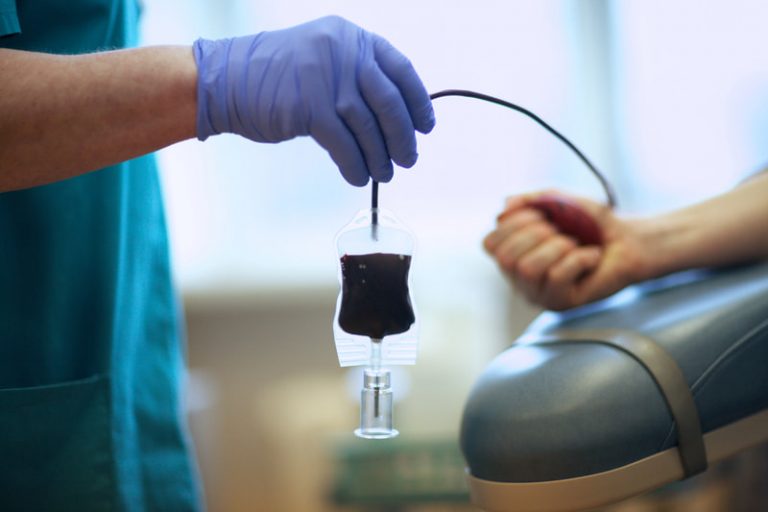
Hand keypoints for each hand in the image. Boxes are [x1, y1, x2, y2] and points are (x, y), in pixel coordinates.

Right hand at [193, 16, 435, 185]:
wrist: (226, 80)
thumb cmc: (276, 75)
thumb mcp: (323, 57)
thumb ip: (357, 75)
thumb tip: (396, 114)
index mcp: (352, 37)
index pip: (401, 70)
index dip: (419, 102)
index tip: (425, 126)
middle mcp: (344, 53)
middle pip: (390, 103)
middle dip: (403, 137)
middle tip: (408, 159)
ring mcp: (326, 80)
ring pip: (369, 128)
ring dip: (380, 157)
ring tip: (384, 173)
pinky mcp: (309, 108)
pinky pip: (345, 146)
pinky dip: (355, 165)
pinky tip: (358, 176)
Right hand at [483, 191, 649, 309]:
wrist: (627, 240)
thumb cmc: (590, 223)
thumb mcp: (557, 200)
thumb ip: (529, 199)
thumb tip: (504, 206)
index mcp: (511, 254)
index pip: (490, 243)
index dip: (513, 224)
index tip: (541, 216)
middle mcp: (518, 277)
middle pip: (505, 257)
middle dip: (536, 234)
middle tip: (561, 232)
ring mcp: (538, 293)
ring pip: (527, 269)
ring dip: (557, 247)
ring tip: (574, 244)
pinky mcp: (561, 303)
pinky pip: (556, 277)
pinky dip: (579, 258)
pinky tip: (591, 258)